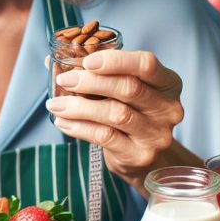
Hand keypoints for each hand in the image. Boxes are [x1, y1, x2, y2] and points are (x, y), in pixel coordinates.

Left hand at [46, 50, 185, 186]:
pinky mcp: (139, 155)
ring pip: (115, 114)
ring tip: (55, 104)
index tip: (86, 61)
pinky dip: (80, 127)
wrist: (147, 159)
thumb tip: (52, 62)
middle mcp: (167, 108)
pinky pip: (105, 136)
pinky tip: (63, 122)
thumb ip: (95, 73)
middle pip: (128, 88)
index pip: (146, 64)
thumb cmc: (131, 114)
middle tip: (64, 80)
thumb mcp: (122, 90)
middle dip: (90, 82)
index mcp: (168, 83)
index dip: (115, 61)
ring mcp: (156, 134)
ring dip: (79, 107)